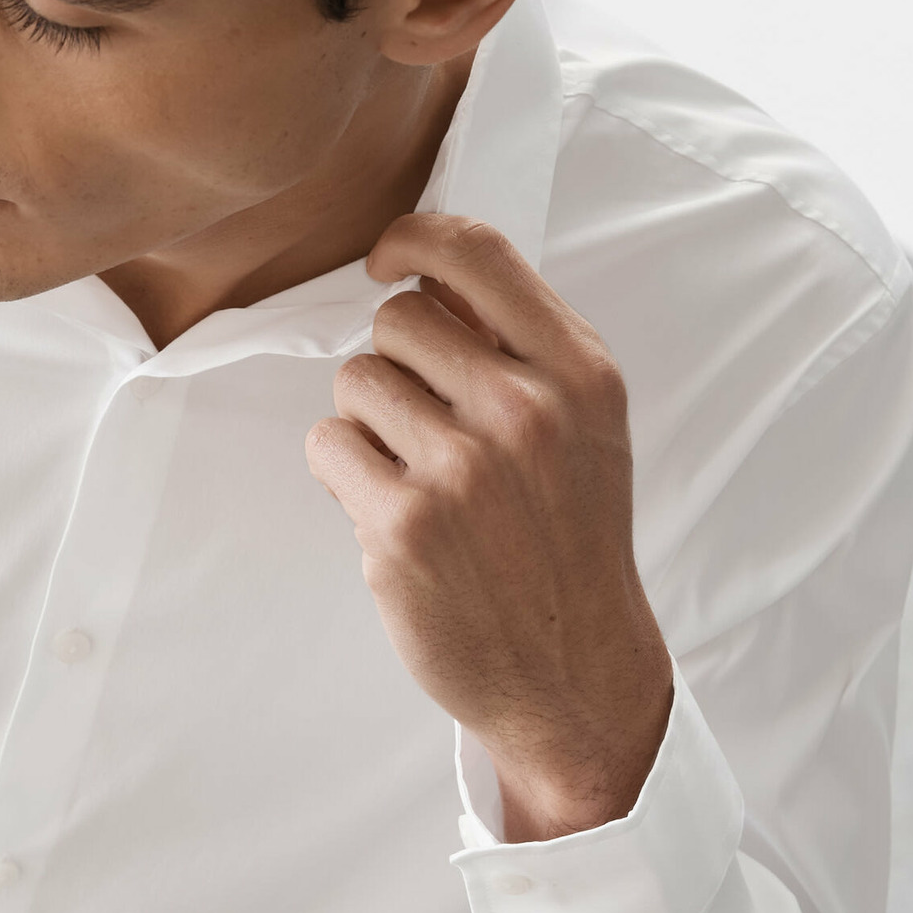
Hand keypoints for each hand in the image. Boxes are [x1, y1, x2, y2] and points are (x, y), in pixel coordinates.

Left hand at [305, 213, 673, 843]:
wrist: (574, 672)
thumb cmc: (568, 544)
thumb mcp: (584, 431)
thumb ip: (521, 349)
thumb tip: (428, 276)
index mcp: (579, 374)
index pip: (477, 254)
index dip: (413, 240)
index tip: (387, 260)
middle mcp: (526, 412)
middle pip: (397, 321)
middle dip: (396, 367)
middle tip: (426, 430)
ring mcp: (462, 469)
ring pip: (355, 382)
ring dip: (367, 425)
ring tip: (413, 477)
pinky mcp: (403, 526)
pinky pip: (328, 446)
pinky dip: (343, 475)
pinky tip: (389, 513)